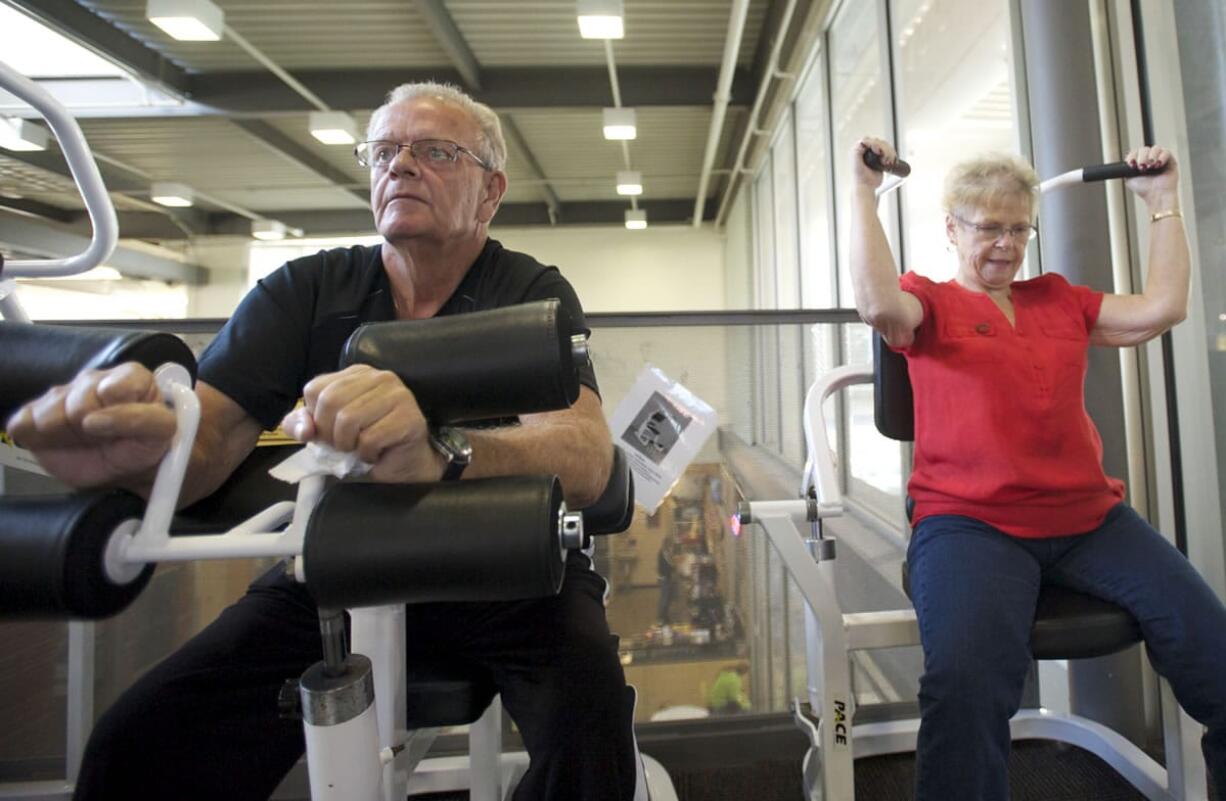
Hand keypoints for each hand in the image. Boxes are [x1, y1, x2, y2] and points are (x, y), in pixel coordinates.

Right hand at [5, 362, 176, 487]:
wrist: (124, 468)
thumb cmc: (143, 445)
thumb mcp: (159, 432)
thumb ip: (141, 420)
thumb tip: (93, 420)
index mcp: (130, 377)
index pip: (113, 387)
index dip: (116, 412)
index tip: (122, 427)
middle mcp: (93, 381)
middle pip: (79, 401)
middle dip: (91, 426)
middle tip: (103, 437)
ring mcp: (63, 395)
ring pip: (50, 412)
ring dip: (66, 434)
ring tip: (84, 439)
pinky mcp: (36, 415)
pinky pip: (24, 423)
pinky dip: (38, 438)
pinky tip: (59, 441)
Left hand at [280, 364, 442, 482]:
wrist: (405, 465)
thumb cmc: (366, 445)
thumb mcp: (324, 432)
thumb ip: (301, 425)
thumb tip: (303, 430)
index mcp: (356, 374)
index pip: (315, 389)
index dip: (315, 419)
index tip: (330, 434)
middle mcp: (378, 377)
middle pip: (330, 402)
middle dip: (330, 434)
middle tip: (345, 446)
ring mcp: (397, 394)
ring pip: (349, 420)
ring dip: (349, 446)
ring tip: (361, 449)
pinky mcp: (409, 417)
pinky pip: (370, 438)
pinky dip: (366, 454)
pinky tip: (376, 453)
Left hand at [853, 136, 897, 190]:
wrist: (867, 187)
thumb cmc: (860, 177)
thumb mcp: (856, 163)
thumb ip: (857, 151)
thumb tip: (862, 141)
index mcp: (858, 149)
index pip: (868, 139)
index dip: (875, 144)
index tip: (878, 152)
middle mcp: (865, 150)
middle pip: (878, 141)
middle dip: (884, 150)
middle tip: (884, 160)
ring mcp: (873, 154)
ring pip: (885, 146)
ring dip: (889, 153)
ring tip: (886, 163)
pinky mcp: (880, 158)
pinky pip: (889, 151)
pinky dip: (892, 155)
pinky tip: (890, 162)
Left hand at [1124, 145, 1179, 208]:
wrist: (1157, 196)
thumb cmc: (1145, 190)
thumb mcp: (1129, 179)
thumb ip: (1126, 170)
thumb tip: (1123, 164)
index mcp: (1140, 163)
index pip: (1135, 153)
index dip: (1132, 156)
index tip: (1131, 163)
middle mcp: (1150, 160)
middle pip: (1144, 149)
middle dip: (1142, 157)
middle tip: (1142, 167)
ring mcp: (1160, 160)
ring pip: (1155, 148)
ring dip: (1151, 156)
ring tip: (1150, 166)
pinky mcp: (1170, 161)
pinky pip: (1166, 152)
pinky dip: (1162, 157)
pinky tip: (1158, 165)